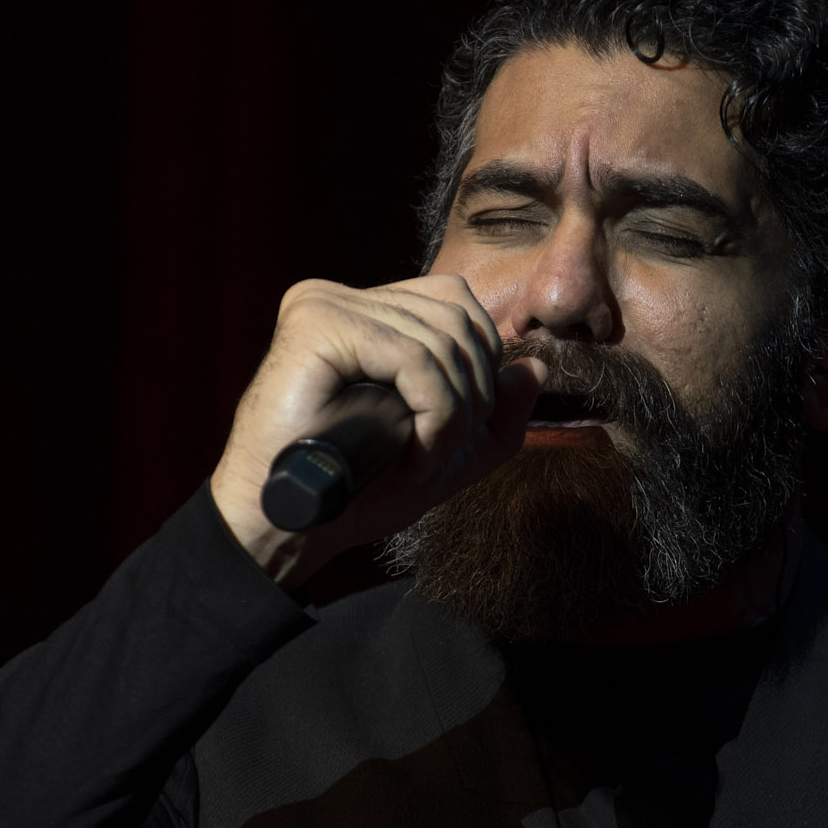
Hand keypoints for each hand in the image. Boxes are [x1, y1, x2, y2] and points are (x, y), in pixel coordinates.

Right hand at [209, 275, 546, 587]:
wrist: (293, 529)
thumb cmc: (358, 493)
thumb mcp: (446, 457)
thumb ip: (496, 418)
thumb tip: (534, 369)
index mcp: (366, 313)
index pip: (456, 302)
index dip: (478, 367)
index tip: (449, 434)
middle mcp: (342, 298)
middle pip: (458, 316)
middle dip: (472, 396)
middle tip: (436, 454)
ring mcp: (325, 305)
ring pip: (441, 341)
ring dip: (451, 416)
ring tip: (417, 461)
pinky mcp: (316, 325)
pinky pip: (414, 358)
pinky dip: (432, 415)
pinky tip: (408, 456)